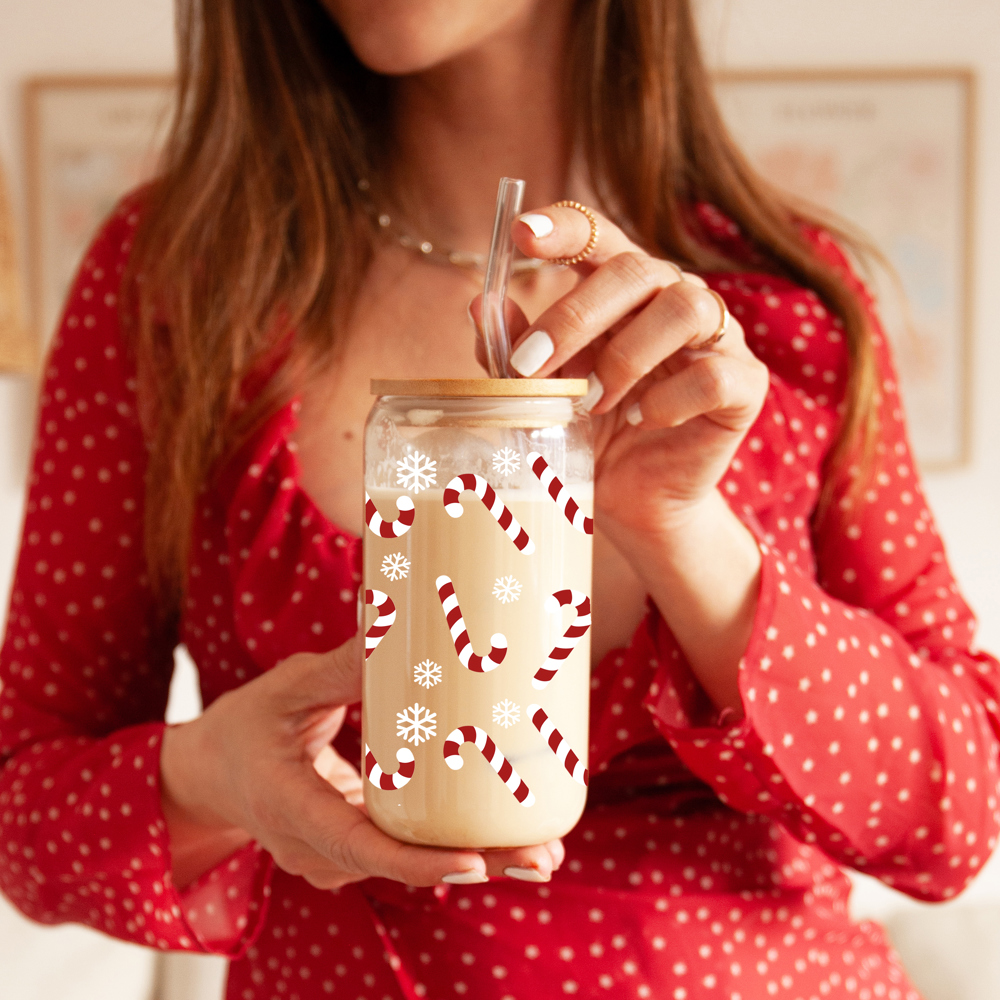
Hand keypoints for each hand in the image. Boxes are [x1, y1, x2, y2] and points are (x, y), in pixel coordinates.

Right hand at [160, 635, 563, 889]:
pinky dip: (457, 845)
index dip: (419, 860)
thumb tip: (391, 619)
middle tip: (542, 855)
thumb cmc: (245, 728)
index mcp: (293, 812)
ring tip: (543, 849)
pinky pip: (409, 850)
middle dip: (477, 863)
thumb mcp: (285, 689)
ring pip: (414, 864)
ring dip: (478, 858)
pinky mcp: (356, 847)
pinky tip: (508, 835)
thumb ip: (338, 666)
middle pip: (406, 866)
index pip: (361, 849)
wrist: (212, 773)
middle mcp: (319, 851)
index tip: (472, 861)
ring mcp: (337, 857)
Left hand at [472, 204, 769, 540]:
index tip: (522, 235)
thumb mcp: (541, 390)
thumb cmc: (589, 433)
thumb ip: (513, 348)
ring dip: (626, 358)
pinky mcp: (745, 385)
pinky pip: (714, 375)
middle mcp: (674, 298)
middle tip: (531, 367)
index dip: (565, 227)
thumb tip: (480, 304)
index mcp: (623, 289)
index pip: (600, 235)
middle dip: (574, 318)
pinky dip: (669, 400)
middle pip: (635, 270)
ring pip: (686, 309)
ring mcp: (718, 338)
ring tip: (592, 403)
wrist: (633, 498)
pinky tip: (640, 421)